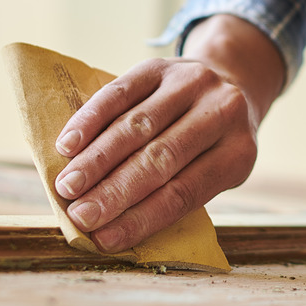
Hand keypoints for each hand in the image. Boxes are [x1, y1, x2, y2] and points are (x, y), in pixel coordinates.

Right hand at [51, 14, 285, 251]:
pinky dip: (90, 120)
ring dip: (97, 160)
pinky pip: (120, 92)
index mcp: (239, 152)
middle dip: (115, 190)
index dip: (143, 217)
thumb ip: (174, 194)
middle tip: (79, 216)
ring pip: (137, 125)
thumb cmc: (213, 144)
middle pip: (161, 158)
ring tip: (66, 187)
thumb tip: (110, 230)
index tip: (104, 239)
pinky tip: (68, 144)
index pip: (186, 191)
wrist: (230, 80)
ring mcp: (191, 83)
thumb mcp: (214, 170)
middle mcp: (221, 112)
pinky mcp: (161, 66)